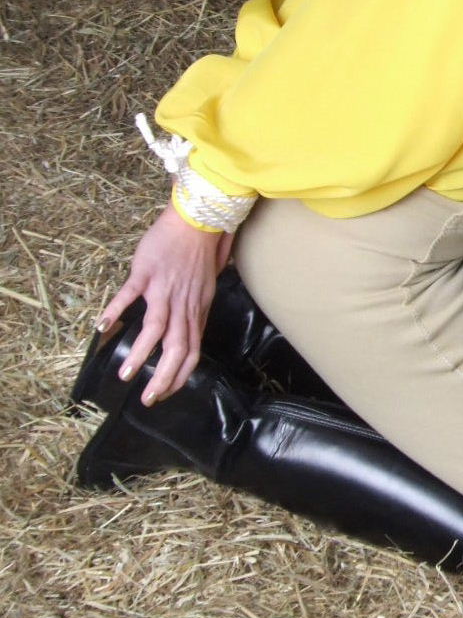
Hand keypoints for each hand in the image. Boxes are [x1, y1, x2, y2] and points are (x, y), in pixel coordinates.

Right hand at [97, 201, 234, 406]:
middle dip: (162, 378)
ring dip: (140, 353)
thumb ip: (194, 309)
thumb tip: (188, 327)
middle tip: (147, 399)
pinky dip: (116, 311)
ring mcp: (163, 289)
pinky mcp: (146, 272)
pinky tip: (102, 327)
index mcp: (196, 310)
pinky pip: (130, 295)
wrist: (199, 219)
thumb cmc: (203, 251)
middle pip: (176, 348)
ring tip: (125, 374)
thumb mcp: (206, 287)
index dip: (180, 375)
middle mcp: (183, 304)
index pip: (192, 351)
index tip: (166, 393)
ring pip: (155, 328)